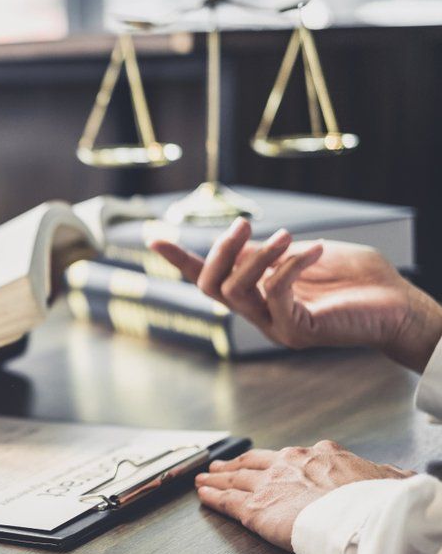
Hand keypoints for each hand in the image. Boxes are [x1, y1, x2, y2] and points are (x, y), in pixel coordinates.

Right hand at [149, 217, 441, 370]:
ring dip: (257, 258)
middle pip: (212, 286)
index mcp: (258, 295)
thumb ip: (272, 251)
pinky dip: (289, 266)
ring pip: (236, 292)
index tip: (153, 238)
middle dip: (221, 252)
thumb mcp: (305, 253)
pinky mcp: (296, 330)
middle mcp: (259, 314)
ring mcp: (274, 325)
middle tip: (243, 223)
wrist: (400, 306)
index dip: (180, 260)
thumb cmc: (360, 279)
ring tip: (287, 236)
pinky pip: (275, 294)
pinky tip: (313, 250)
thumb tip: (238, 242)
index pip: (210, 279)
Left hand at [196, 440, 411, 550]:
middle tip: (221, 465)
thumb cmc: (376, 501)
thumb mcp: (387, 478)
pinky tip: (202, 495)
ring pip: (234, 479)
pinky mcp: (254, 509)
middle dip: (235, 464)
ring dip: (217, 479)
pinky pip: (227, 501)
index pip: (291, 456)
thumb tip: (401, 475)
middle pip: (254, 462)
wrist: (361, 516)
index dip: (276, 460)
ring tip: (204, 478)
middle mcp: (288, 464)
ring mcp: (268, 485)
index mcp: (318, 455)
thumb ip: (383, 475)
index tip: (269, 462)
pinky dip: (212, 497)